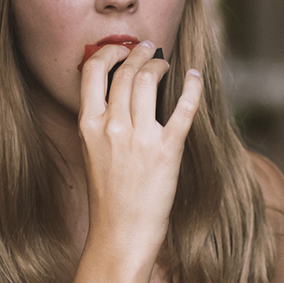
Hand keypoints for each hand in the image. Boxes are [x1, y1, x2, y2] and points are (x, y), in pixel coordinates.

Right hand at [78, 41, 202, 262]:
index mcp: (88, 125)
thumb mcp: (92, 151)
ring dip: (161, 64)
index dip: (110, 50)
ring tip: (166, 64)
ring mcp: (140, 138)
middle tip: (151, 50)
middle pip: (126, 70)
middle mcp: (112, 127)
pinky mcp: (167, 151)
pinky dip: (192, 86)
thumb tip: (121, 90)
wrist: (121, 234)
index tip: (123, 48)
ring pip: (149, 79)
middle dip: (141, 54)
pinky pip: (184, 107)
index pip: (93, 70)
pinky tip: (195, 76)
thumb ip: (101, 120)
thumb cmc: (108, 196)